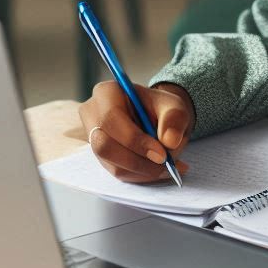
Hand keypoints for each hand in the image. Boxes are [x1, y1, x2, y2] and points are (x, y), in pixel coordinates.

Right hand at [78, 81, 195, 183]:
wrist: (158, 117)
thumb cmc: (162, 108)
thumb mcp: (175, 106)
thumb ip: (175, 119)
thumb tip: (169, 141)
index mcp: (107, 93)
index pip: (111, 118)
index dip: (135, 140)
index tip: (162, 154)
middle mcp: (93, 114)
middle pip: (104, 145)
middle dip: (137, 160)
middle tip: (165, 165)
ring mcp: (93, 138)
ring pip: (111, 163)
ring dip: (141, 171)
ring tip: (168, 169)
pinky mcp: (101, 156)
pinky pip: (117, 171)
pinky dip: (140, 175)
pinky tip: (158, 171)